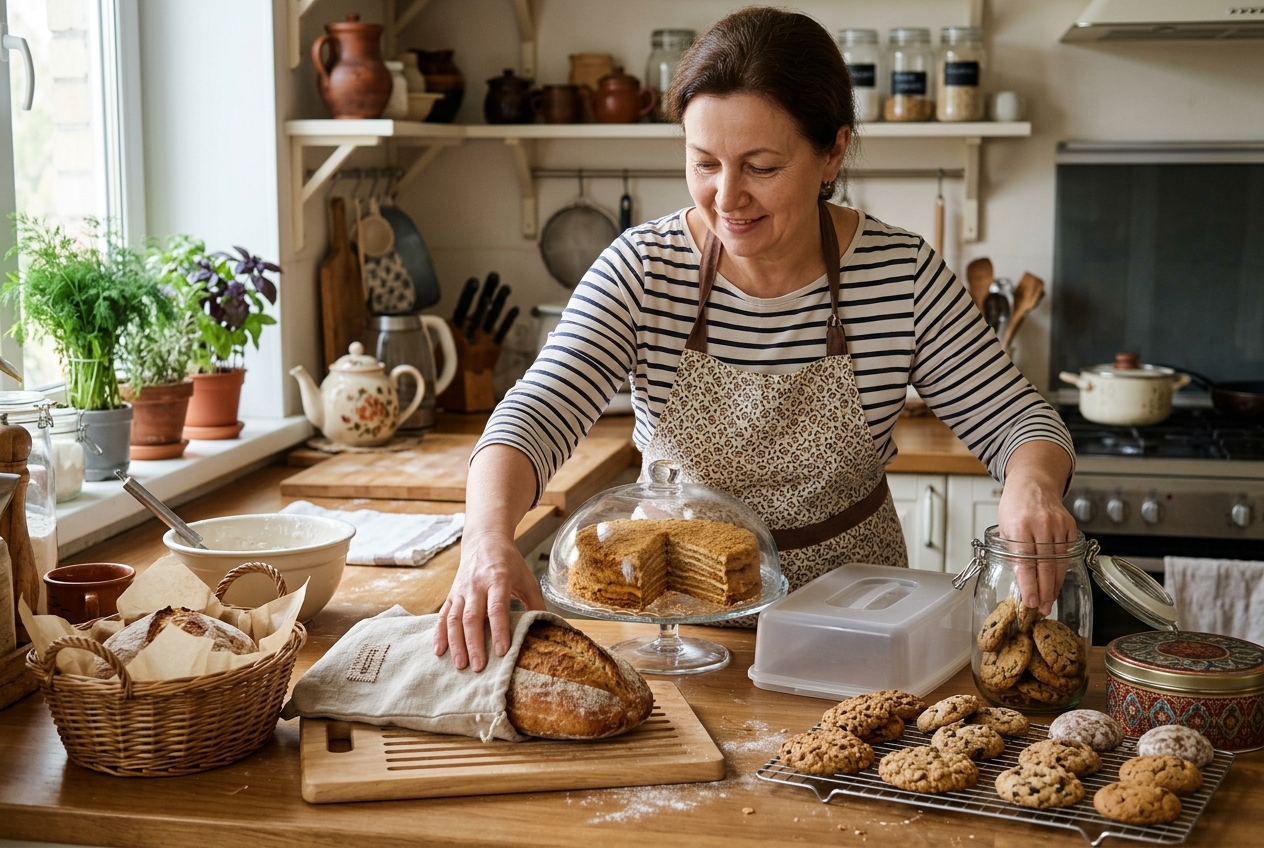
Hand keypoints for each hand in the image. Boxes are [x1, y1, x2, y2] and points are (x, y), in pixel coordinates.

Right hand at [433, 531, 544, 670]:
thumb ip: (535, 603)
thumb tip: (548, 628)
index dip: (499, 630)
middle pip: (472, 617)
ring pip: (454, 618)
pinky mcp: (451, 594)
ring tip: (459, 666)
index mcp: (498, 579)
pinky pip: (443, 615)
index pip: (497, 608)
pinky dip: (439, 634)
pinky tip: (438, 651)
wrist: (484, 540)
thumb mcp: (526, 578)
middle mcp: (476, 585)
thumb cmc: (509, 562)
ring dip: (456, 644)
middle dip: (474, 644)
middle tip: (478, 667)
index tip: (502, 652)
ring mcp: (461, 590)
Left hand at [997, 442, 1077, 615]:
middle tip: (1041, 608)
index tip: (1029, 601)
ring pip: (1058, 562)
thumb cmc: (1015, 504)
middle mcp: (1040, 524)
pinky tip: (1057, 582)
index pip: (1025, 562)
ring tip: (1049, 600)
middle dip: (1043, 591)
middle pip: (1045, 565)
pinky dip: (1062, 570)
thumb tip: (1020, 579)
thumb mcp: (1003, 526)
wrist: (1033, 481)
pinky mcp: (1069, 526)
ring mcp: (1057, 525)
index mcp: (1018, 525)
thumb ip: (1011, 550)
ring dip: (1054, 585)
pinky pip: (1067, 554)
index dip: (1028, 585)